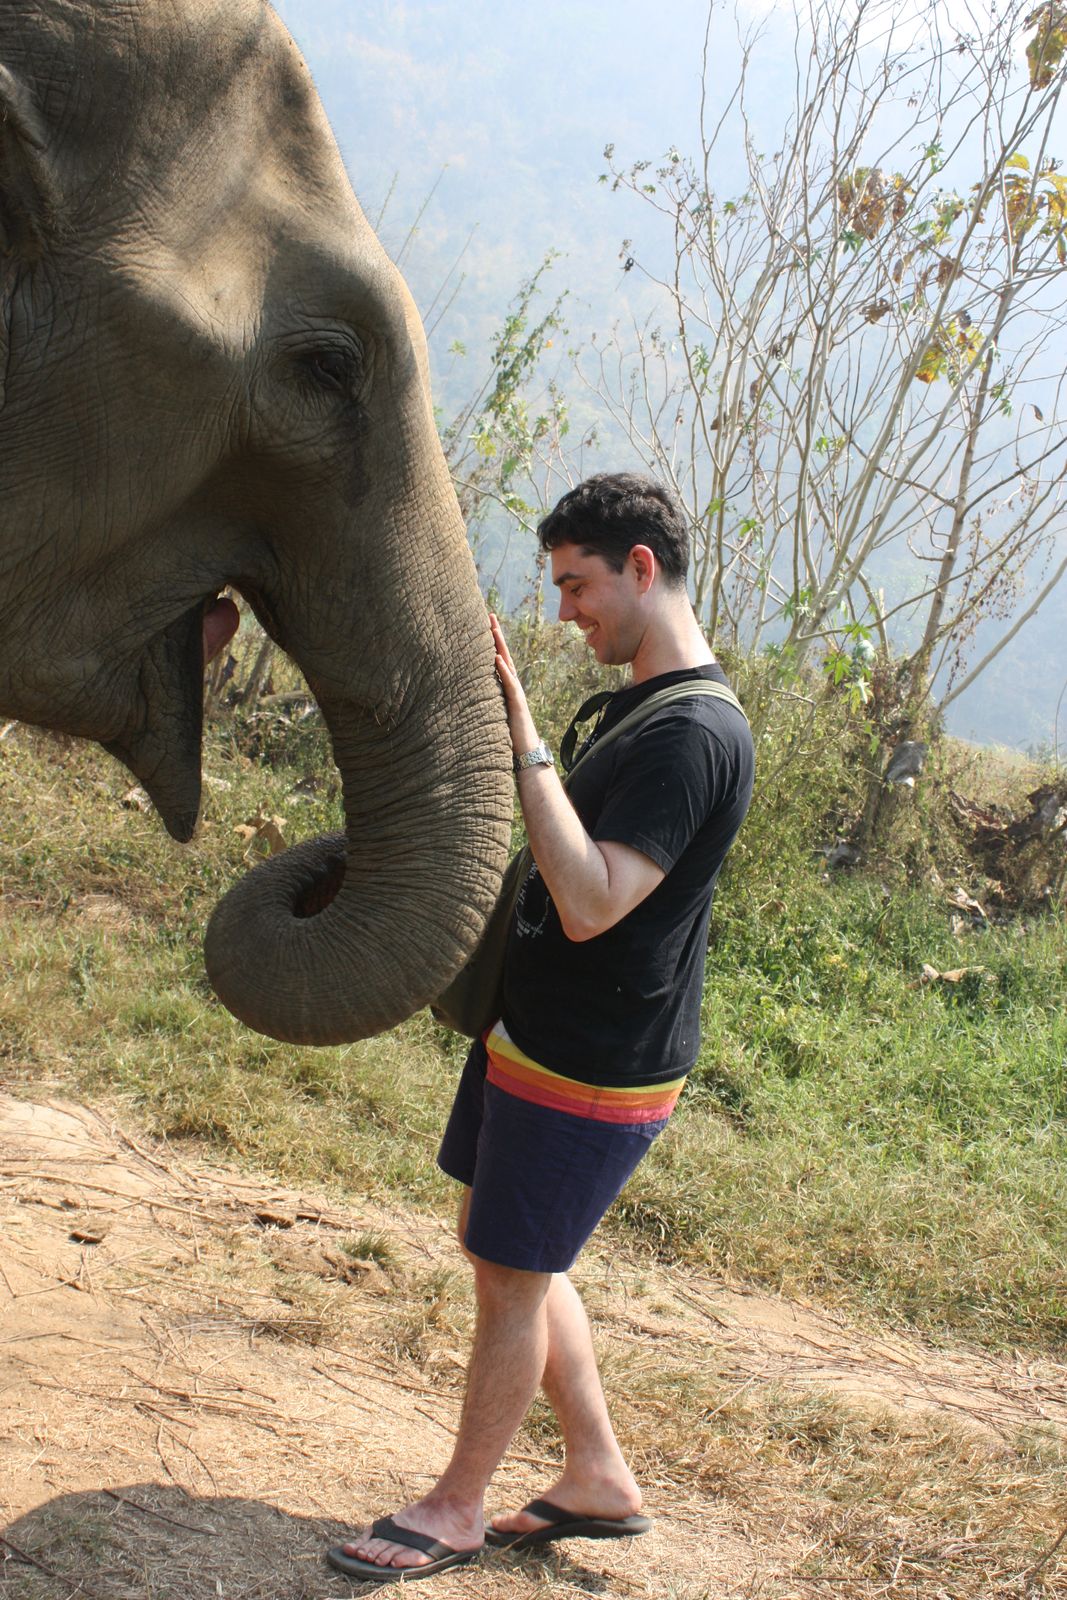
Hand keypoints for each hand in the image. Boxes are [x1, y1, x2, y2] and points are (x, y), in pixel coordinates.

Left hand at [489, 613, 540, 755]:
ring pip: (507, 664)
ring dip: (499, 646)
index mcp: (505, 688)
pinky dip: (502, 670)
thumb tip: (468, 696)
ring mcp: (516, 694)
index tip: (482, 625)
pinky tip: (496, 657)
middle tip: (488, 615)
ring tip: (492, 628)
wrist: (526, 754)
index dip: (491, 643)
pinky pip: (509, 684)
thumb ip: (486, 703)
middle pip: (503, 655)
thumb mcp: (494, 715)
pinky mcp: (517, 704)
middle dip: (496, 635)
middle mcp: (512, 687)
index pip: (497, 660)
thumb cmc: (509, 738)